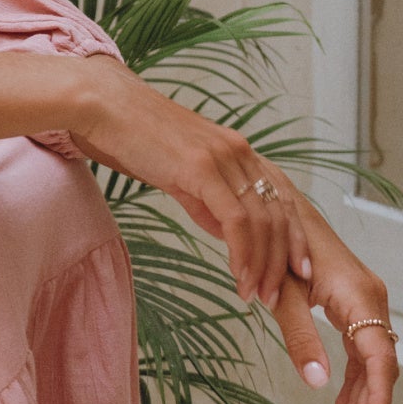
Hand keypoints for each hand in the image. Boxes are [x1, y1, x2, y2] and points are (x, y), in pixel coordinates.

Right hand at [72, 58, 311, 308]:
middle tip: (276, 296)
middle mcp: (240, 153)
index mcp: (239, 152)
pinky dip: (242, 252)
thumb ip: (206, 201)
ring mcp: (225, 158)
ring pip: (262, 221)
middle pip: (280, 214)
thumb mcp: (180, 174)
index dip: (295, 238)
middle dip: (282, 261)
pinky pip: (236, 219)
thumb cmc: (134, 138)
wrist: (105, 107)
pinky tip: (237, 274)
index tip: (297, 271)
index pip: (282, 200)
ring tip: (255, 294)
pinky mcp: (203, 168)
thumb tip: (226, 232)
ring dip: (262, 264)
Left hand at [267, 200, 399, 403]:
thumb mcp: (284, 297)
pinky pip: (360, 351)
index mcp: (359, 297)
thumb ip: (300, 338)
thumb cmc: (278, 250)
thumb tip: (317, 384)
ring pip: (371, 361)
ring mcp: (365, 303)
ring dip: (359, 398)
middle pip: (380, 365)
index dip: (377, 397)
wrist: (278, 212)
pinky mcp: (354, 306)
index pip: (380, 358)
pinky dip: (352, 380)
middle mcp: (371, 300)